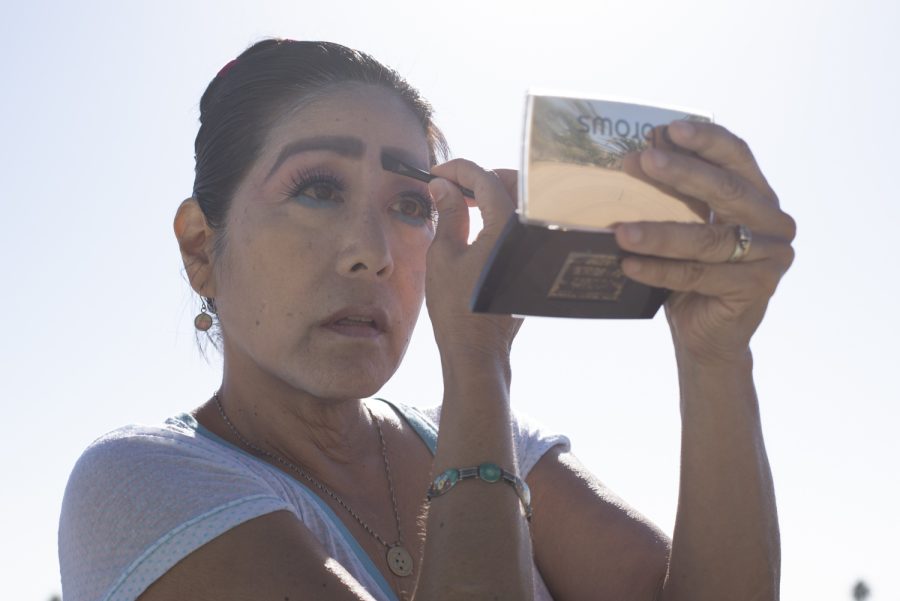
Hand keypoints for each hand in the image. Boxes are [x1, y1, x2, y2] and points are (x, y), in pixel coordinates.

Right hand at [425, 160, 522, 360]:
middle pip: (513, 184)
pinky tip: (480, 223)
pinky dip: (503, 217)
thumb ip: (449, 213)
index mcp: (509, 228)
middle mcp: (530, 233)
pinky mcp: (536, 263)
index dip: (459, 170)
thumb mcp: (444, 255)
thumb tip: (442, 185)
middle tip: (452, 185)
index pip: (486, 180)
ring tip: (463, 202)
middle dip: (481, 177)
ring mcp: (537, 249)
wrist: (478, 350)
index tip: (437, 172)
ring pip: (521, 204)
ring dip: (494, 196)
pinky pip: (523, 226)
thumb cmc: (457, 307)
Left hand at [613, 121, 795, 364]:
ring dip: (659, 232)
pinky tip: (628, 264)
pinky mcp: (758, 288)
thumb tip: (643, 150)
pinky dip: (660, 270)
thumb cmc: (692, 273)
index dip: (706, 140)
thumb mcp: (685, 226)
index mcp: (759, 196)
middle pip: (726, 191)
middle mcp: (774, 222)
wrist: (708, 335)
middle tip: (642, 161)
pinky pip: (699, 275)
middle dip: (682, 173)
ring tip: (619, 229)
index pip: (738, 156)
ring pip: (707, 239)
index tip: (670, 128)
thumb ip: (676, 192)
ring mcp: (772, 256)